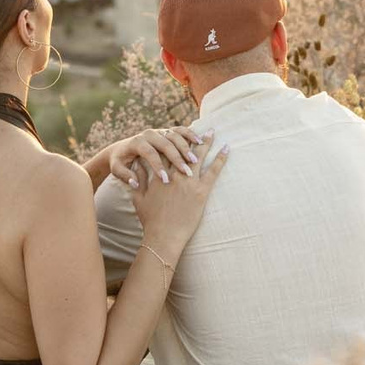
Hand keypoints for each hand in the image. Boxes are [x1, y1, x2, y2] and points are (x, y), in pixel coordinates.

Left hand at [109, 126, 208, 191]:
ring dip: (186, 147)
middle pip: (165, 144)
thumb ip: (124, 175)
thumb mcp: (116, 169)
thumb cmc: (120, 162)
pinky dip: (190, 134)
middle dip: (177, 159)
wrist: (121, 148)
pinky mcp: (167, 131)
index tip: (166, 180)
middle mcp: (148, 134)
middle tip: (186, 172)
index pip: (150, 154)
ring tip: (194, 160)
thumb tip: (134, 182)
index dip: (158, 167)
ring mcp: (159, 131)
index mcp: (137, 142)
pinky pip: (181, 130)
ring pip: (175, 136)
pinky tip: (200, 143)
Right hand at [129, 136, 228, 250]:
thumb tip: (138, 166)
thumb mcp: (139, 198)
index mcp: (160, 175)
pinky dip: (221, 159)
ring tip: (213, 132)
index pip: (167, 152)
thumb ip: (139, 180)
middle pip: (184, 150)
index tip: (178, 133)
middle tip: (200, 128)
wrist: (164, 235)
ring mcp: (189, 182)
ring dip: (207, 143)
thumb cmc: (150, 220)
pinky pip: (213, 171)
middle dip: (192, 138)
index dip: (173, 142)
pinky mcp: (201, 192)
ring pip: (199, 157)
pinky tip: (226, 149)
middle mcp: (175, 175)